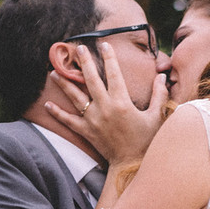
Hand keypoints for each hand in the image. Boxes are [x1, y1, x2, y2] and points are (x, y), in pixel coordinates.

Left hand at [46, 42, 167, 166]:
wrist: (131, 164)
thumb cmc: (146, 140)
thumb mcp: (157, 117)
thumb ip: (159, 94)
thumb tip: (162, 76)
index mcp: (122, 102)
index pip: (114, 73)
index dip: (109, 57)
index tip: (104, 44)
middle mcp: (105, 108)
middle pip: (91, 80)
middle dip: (84, 62)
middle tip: (78, 48)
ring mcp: (93, 120)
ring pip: (76, 97)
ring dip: (64, 83)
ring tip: (54, 72)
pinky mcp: (86, 132)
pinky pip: (68, 121)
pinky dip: (57, 113)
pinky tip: (47, 105)